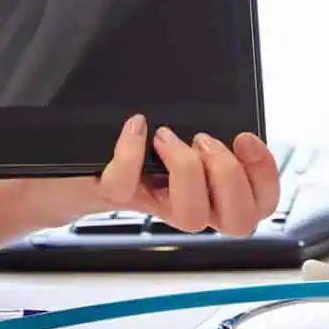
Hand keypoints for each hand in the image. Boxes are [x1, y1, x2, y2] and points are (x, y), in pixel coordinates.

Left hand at [72, 115, 281, 235]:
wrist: (63, 172)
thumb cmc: (120, 151)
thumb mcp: (170, 133)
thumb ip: (200, 124)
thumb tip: (223, 107)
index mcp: (210, 190)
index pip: (260, 204)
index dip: (264, 175)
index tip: (246, 138)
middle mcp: (186, 203)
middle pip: (238, 220)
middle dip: (230, 176)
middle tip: (205, 142)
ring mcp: (150, 204)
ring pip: (191, 216)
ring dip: (188, 169)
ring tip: (169, 137)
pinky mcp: (111, 195)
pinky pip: (125, 185)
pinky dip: (130, 151)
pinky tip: (134, 127)